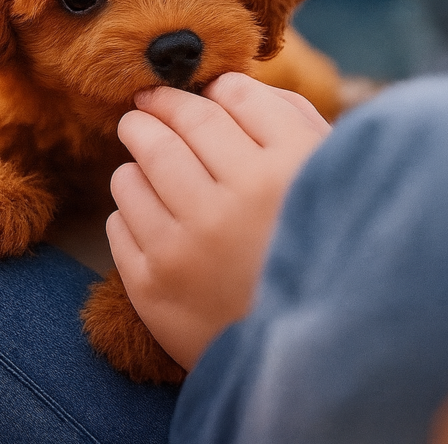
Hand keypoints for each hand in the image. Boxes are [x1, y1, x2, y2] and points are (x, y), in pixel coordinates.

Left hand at [107, 72, 330, 369]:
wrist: (308, 361)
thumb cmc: (319, 255)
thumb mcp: (329, 182)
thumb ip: (291, 123)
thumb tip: (229, 86)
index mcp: (290, 169)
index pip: (234, 98)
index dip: (216, 89)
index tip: (206, 92)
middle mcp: (235, 201)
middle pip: (176, 124)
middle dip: (157, 107)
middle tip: (147, 105)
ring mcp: (188, 244)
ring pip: (135, 169)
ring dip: (138, 155)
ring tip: (145, 155)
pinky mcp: (152, 284)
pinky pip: (118, 220)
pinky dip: (130, 208)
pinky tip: (153, 213)